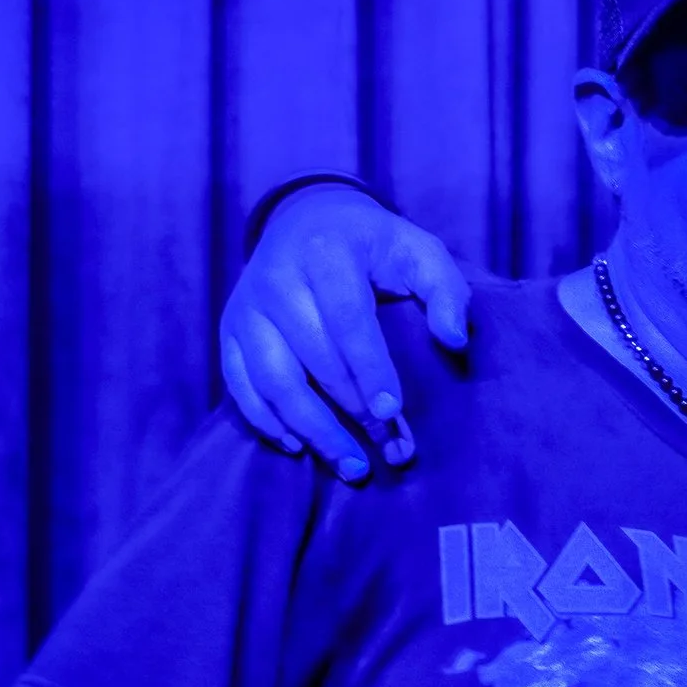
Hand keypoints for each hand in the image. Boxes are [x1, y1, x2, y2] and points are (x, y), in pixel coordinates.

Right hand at [218, 183, 469, 478]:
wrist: (307, 220)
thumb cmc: (374, 245)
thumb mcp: (418, 250)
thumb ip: (446, 290)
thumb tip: (455, 341)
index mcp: (325, 253)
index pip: (346, 319)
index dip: (370, 368)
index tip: (393, 412)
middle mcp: (275, 279)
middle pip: (311, 358)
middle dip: (352, 410)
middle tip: (390, 450)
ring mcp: (246, 308)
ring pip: (272, 380)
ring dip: (312, 430)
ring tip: (352, 466)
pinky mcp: (230, 332)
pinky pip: (240, 386)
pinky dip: (266, 422)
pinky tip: (299, 447)